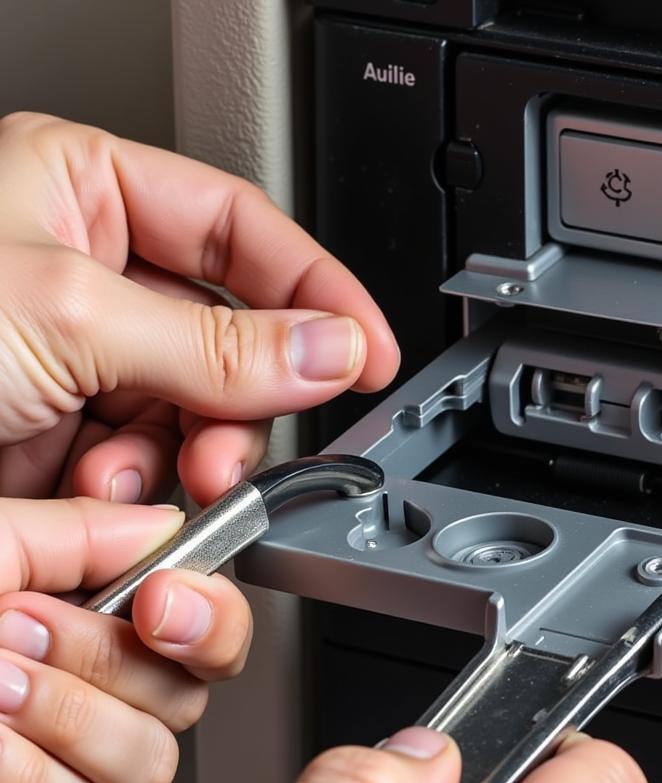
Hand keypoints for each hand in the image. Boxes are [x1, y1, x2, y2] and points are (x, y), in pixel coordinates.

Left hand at [0, 111, 397, 505]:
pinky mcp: (65, 430)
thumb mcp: (69, 314)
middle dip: (246, 399)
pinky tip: (111, 488)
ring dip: (194, 453)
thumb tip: (331, 350)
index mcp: (80, 189)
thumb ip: (214, 343)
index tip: (368, 349)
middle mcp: (85, 269)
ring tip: (179, 475)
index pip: (240, 226)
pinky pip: (150, 456)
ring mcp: (77, 355)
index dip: (315, 287)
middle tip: (254, 434)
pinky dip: (145, 484)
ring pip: (199, 407)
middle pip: (231, 332)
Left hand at [0, 498, 258, 782]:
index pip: (203, 627)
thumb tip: (170, 530)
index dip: (210, 619)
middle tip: (23, 627)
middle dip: (107, 662)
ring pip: (150, 763)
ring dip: (66, 720)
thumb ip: (79, 531)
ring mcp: (59, 767)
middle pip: (189, 696)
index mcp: (79, 614)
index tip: (166, 601)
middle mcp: (82, 691)